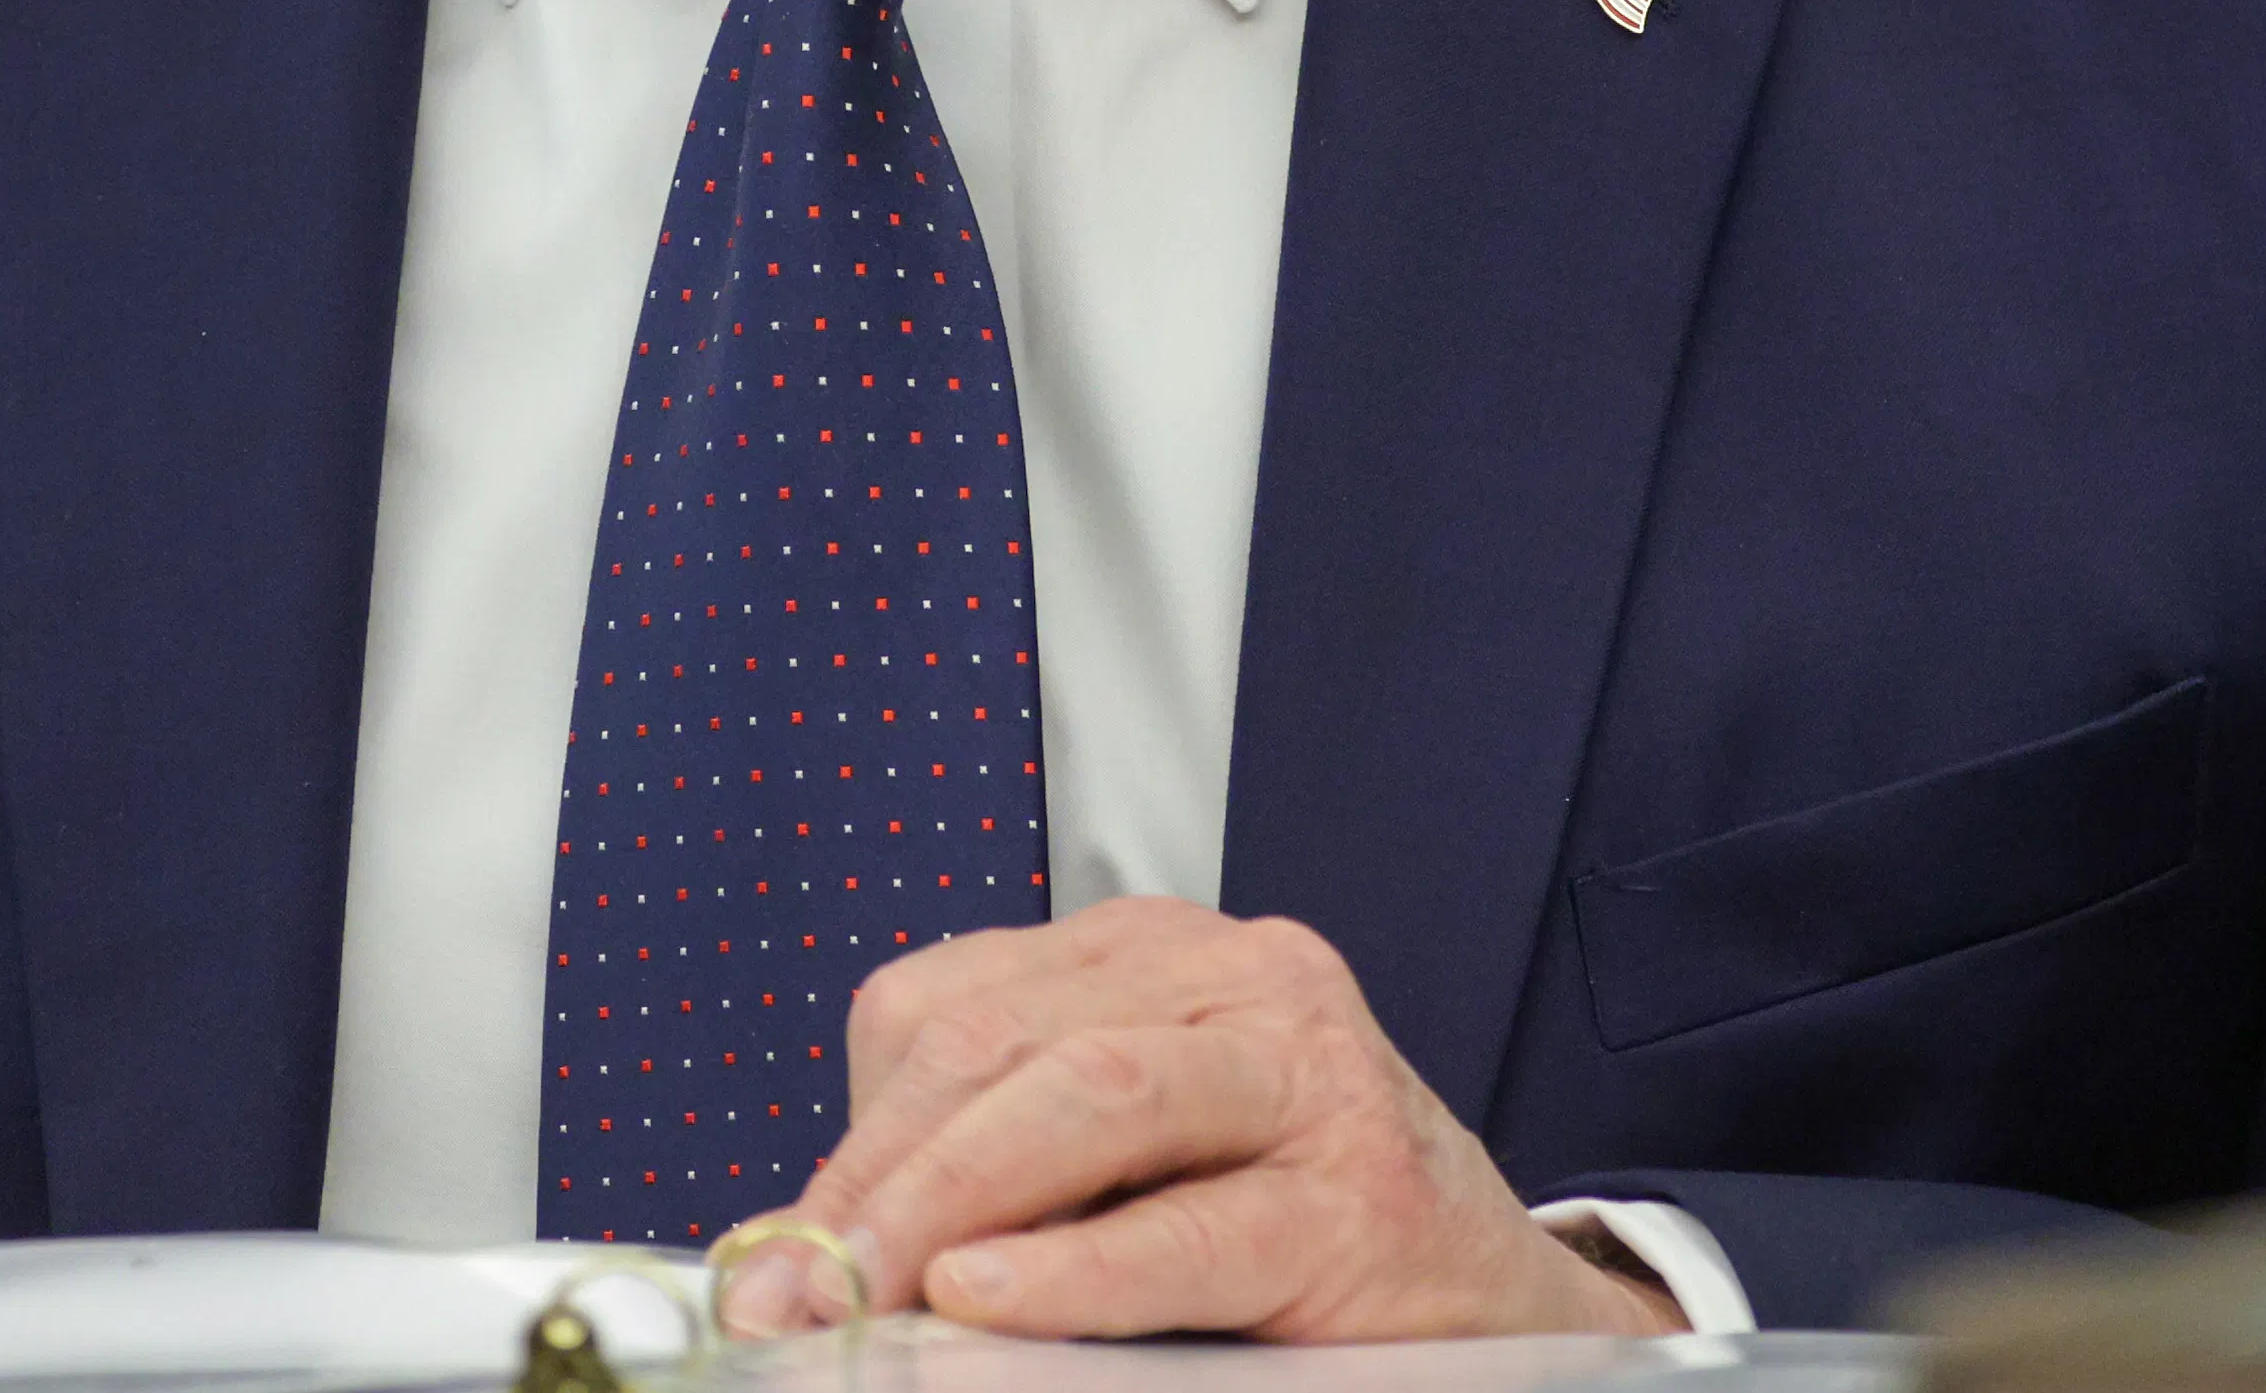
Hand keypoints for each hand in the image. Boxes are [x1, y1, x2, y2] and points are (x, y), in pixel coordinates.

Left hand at [721, 901, 1678, 1343]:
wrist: (1497, 1310)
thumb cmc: (1292, 1235)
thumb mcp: (1124, 1176)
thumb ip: (992, 1182)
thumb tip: (801, 1260)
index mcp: (1147, 956)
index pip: (945, 1010)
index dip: (846, 1136)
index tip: (769, 1255)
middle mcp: (1229, 976)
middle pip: (998, 1041)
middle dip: (874, 1176)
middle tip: (789, 1287)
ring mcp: (1306, 1067)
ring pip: (1089, 1094)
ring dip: (950, 1201)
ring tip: (864, 1287)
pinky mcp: (1360, 1188)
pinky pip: (1196, 1222)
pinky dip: (1079, 1266)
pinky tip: (992, 1295)